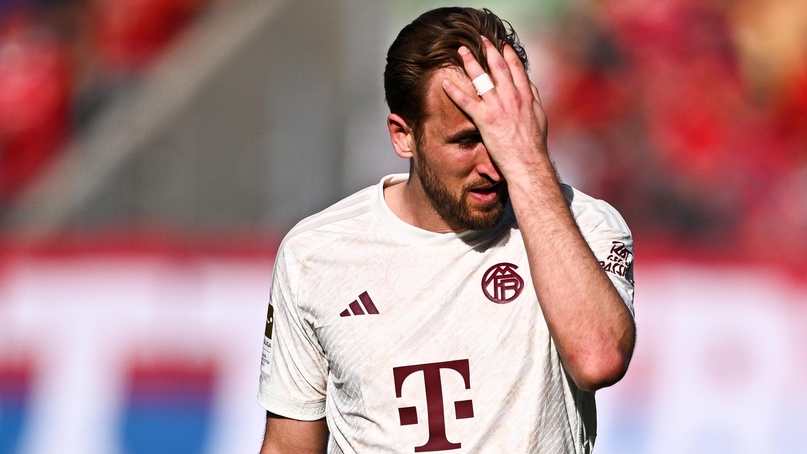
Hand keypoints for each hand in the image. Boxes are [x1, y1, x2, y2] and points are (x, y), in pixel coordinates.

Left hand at [441, 36, 548, 182]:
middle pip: (498, 67)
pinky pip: (466, 102)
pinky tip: (444, 83)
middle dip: (488, 50)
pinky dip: (454, 91)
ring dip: (470, 62)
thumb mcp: (539, 116)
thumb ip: (533, 98)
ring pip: (482, 79)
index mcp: (525, 96)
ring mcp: (497, 107)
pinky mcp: (485, 119)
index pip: (516, 69)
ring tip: (462, 51)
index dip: (508, 54)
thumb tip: (528, 84)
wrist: (528, 161)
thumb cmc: (534, 143)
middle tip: (479, 39)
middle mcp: (511, 97)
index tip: (501, 45)